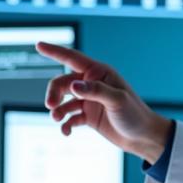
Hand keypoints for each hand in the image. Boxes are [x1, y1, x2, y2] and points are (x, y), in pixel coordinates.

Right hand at [37, 43, 172, 163]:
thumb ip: (95, 91)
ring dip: (57, 109)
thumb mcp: (117, 100)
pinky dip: (65, 124)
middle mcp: (92, 84)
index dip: (54, 51)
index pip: (72, 58)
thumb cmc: (135, 114)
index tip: (38, 45)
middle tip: (50, 106)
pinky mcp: (88, 116)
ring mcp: (89, 100)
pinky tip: (66, 132)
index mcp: (99, 72)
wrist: (143, 137)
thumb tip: (73, 85)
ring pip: (63, 100)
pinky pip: (69, 117)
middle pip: (63, 82)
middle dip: (53, 92)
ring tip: (57, 119)